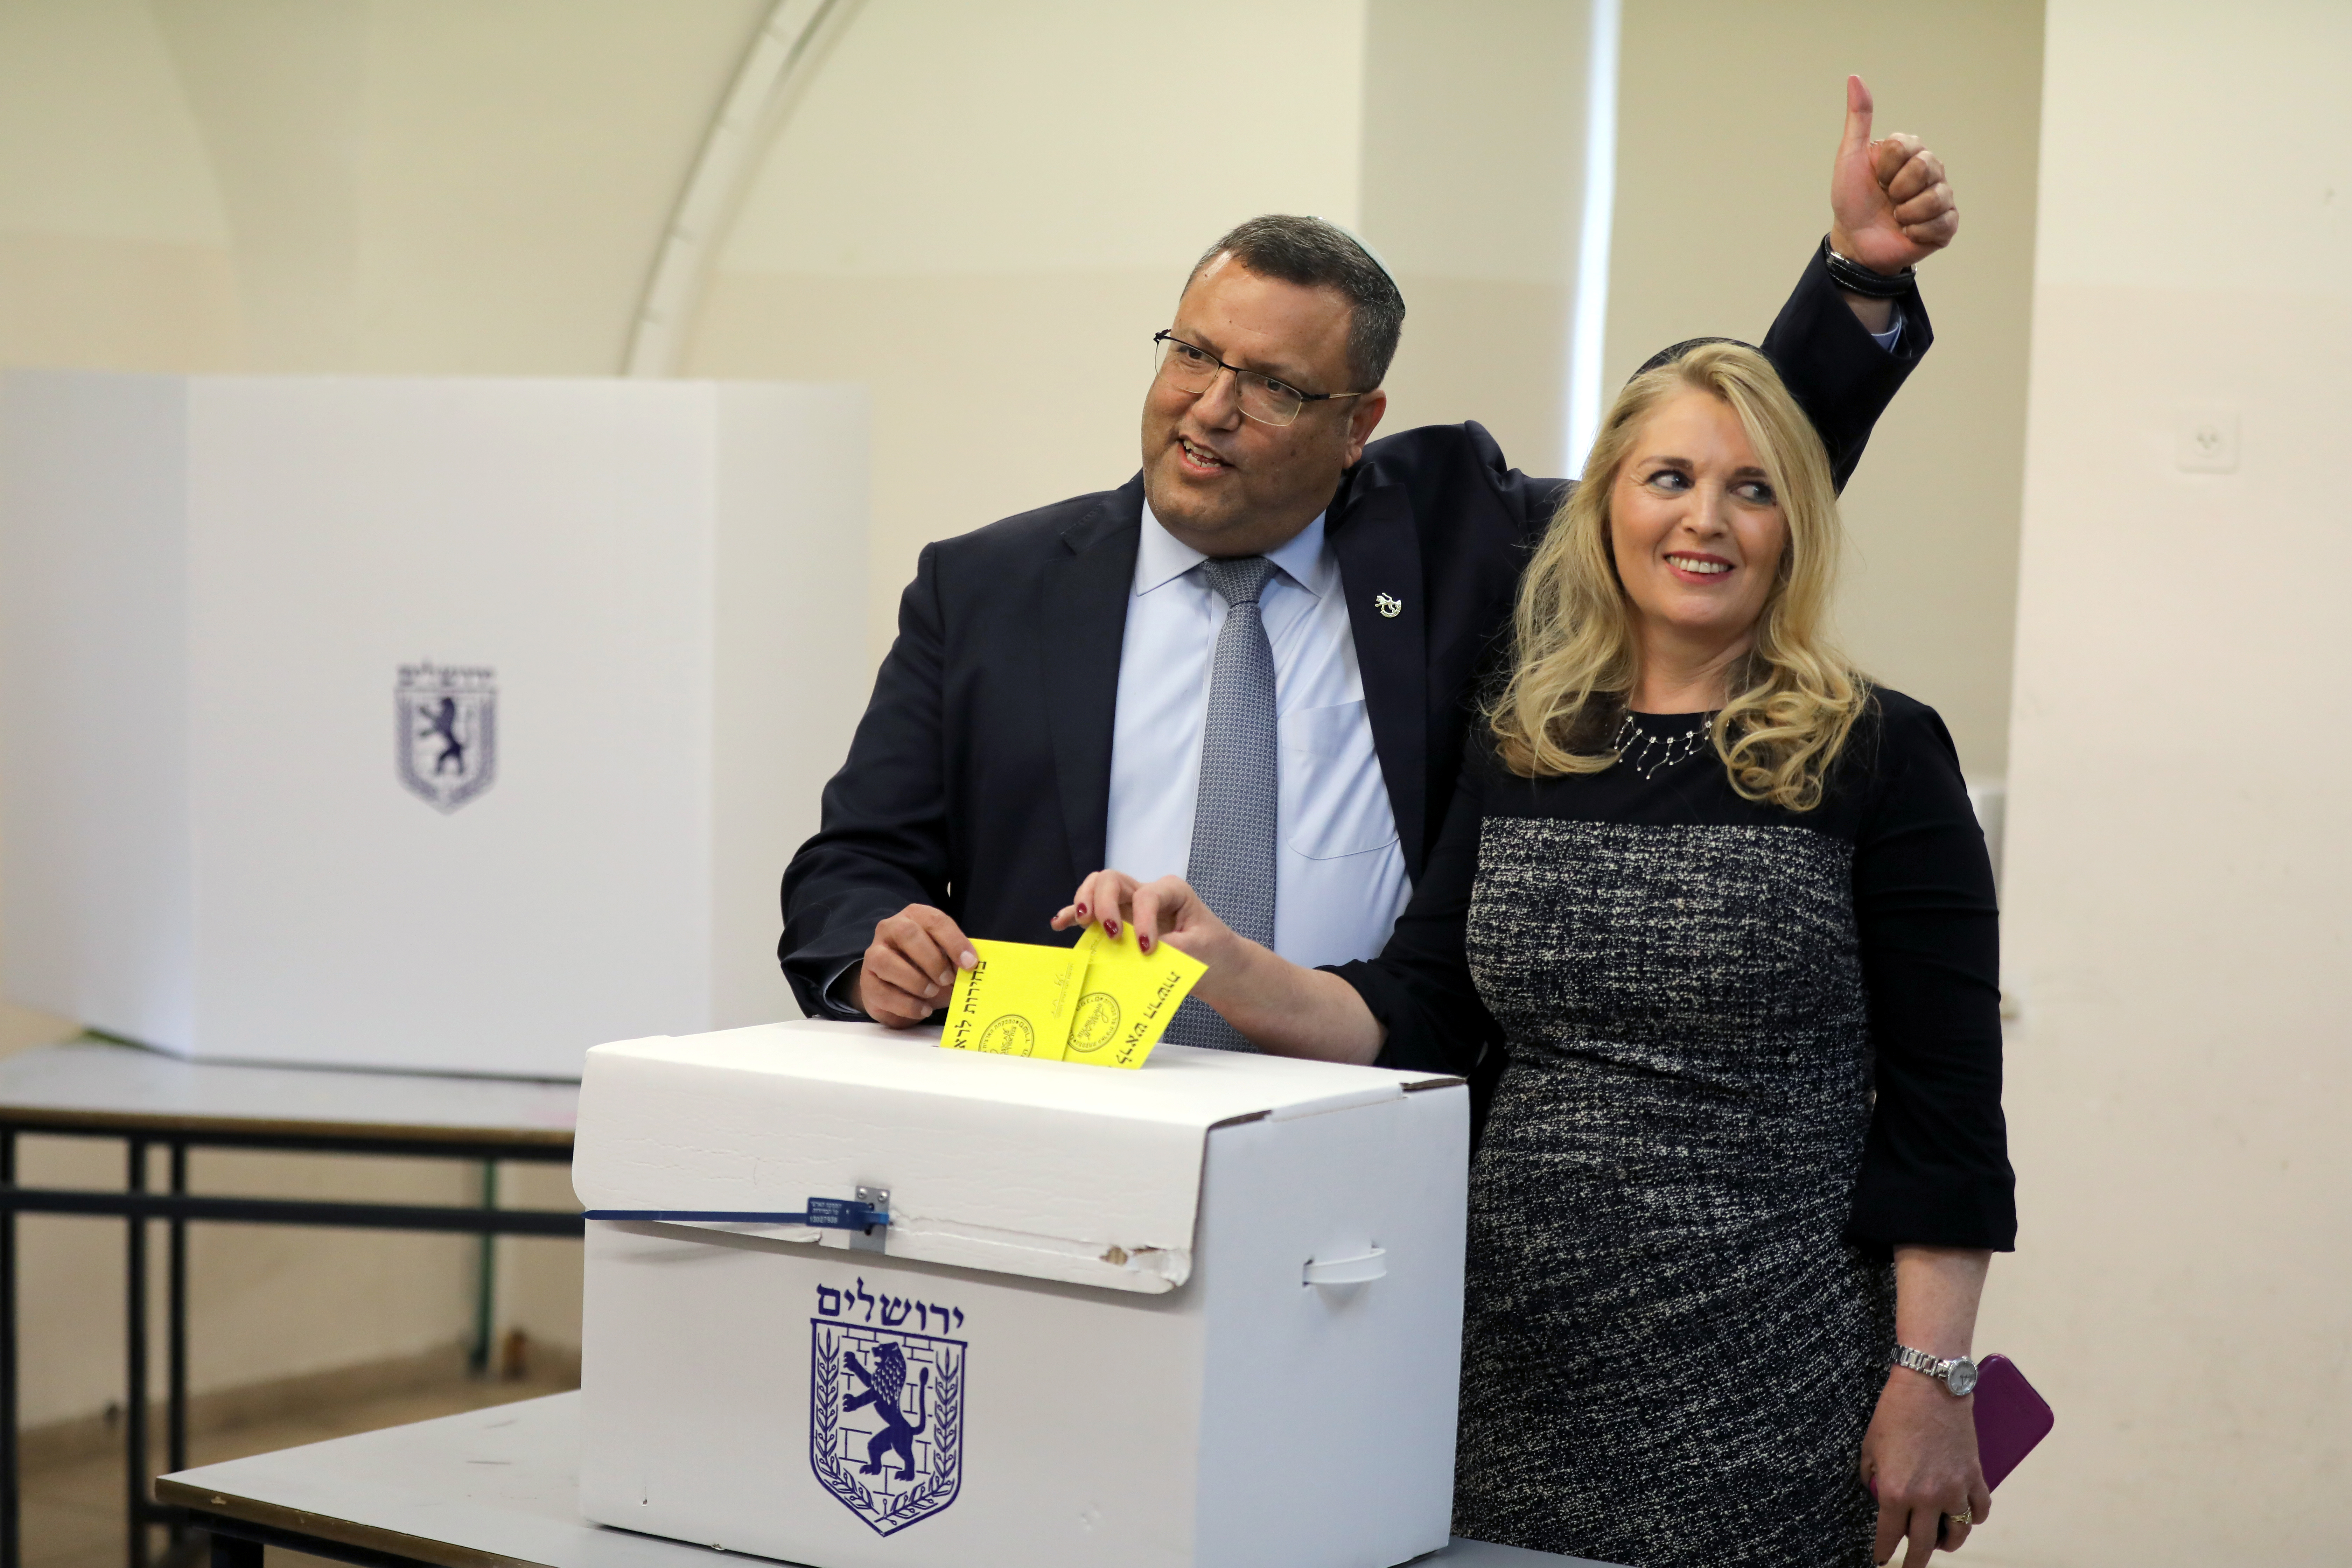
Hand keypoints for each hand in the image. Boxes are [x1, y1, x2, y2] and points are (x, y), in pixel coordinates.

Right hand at [854, 904, 975, 1026]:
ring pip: (887, 961)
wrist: (898, 989)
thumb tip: (972, 969)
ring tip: (933, 993)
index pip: (935, 921)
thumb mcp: (946, 959)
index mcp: (915, 916)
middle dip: (932, 959)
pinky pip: (882, 992)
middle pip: (908, 934)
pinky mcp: (867, 982)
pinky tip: (924, 1009)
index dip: (954, 942)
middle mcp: (890, 928)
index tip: (970, 963)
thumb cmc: (927, 968)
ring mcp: (874, 954)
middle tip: (948, 979)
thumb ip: (957, 961)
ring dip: (916, 980)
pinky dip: (907, 1004)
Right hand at [1052, 870, 1242, 977]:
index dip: (1143, 921)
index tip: (1148, 949)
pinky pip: (1092, 912)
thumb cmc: (1212, 952)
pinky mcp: (1120, 922)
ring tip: (1081, 921)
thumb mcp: (1198, 950)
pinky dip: (1074, 914)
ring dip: (1085, 902)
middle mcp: (1147, 892)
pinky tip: (1060, 923)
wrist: (1218, 964)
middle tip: (1111, 933)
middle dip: (1104, 902)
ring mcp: (1130, 906)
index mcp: (1172, 891)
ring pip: (1098, 888)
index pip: (1147, 896)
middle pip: (1113, 880)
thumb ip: (1167, 948)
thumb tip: (1135, 953)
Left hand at [1830, 75, 1957, 273]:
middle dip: (1897, 189)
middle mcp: (1930, 170)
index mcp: (1910, 152)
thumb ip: (1858, 119)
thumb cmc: (1852, 200)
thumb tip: (1854, 77)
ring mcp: (1941, 196)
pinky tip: (1907, 233)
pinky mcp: (1946, 224)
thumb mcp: (1849, 158)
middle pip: (1926, 167)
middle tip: (1886, 199)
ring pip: (1936, 196)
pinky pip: (1943, 222)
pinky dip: (1917, 232)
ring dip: (1906, 213)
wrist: (1855, 243)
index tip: (1876, 179)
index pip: (1907, 146)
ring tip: (1896, 218)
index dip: (1886, 167)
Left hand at [1861, 1367, 1991, 1566]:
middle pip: (1924, 1545)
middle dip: (1915, 1562)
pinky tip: (1965, 1517)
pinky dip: (1974, 1517)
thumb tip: (1878, 1494)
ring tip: (1940, 1542)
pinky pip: (1980, 1510)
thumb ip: (1872, 1477)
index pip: (1890, 1536)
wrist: (1930, 1387)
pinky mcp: (1974, 1477)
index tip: (1881, 1561)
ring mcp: (1955, 1490)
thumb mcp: (1869, 1447)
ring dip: (1948, 1543)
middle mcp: (1928, 1498)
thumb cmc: (1894, 1413)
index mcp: (1897, 1492)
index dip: (1884, 1553)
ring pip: (1957, 1533)